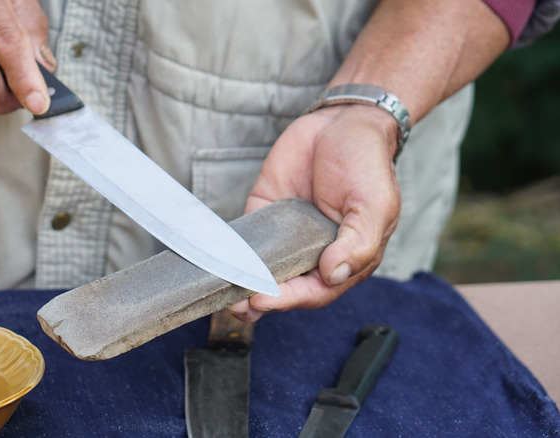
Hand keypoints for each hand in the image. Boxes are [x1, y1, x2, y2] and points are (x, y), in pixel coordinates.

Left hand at [228, 105, 400, 321]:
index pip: (316, 290)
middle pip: (285, 288)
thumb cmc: (367, 164)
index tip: (265, 299)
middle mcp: (313, 254)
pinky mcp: (264, 215)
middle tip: (238, 305)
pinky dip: (232, 254)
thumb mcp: (375, 203)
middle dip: (261, 300)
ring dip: (243, 286)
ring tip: (225, 295)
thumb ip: (359, 242)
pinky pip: (246, 239)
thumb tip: (333, 273)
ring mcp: (286, 236)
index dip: (290, 299)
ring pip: (263, 270)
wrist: (342, 122)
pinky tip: (218, 263)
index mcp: (345, 259)